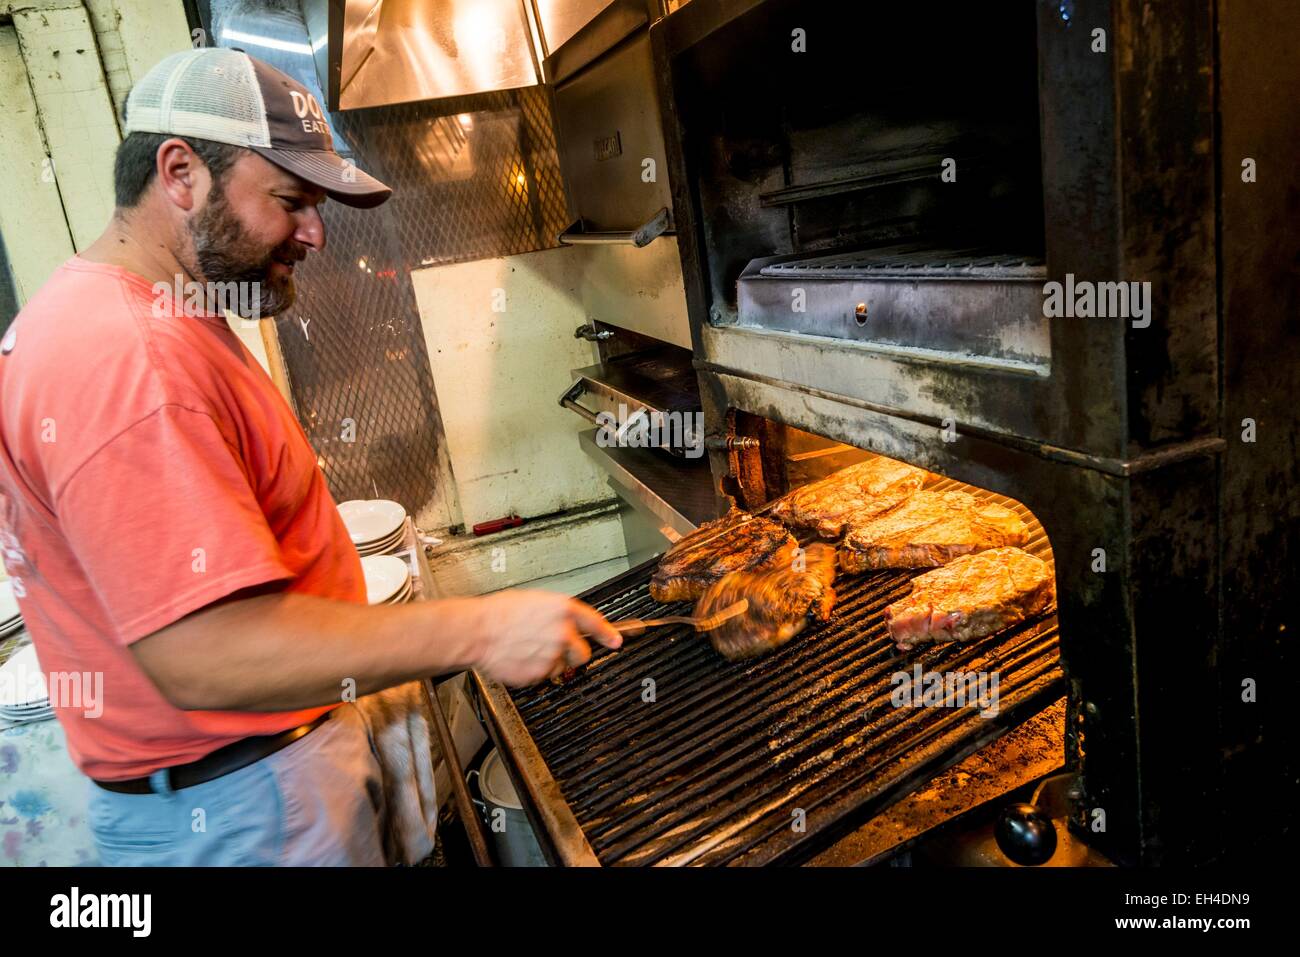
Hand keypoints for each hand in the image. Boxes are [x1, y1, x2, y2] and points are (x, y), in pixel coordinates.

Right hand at [470, 590, 622, 685]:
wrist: (478, 632)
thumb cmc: (499, 613)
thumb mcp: (534, 601)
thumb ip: (556, 613)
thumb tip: (565, 622)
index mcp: (562, 610)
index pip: (595, 623)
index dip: (608, 634)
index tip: (616, 641)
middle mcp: (562, 633)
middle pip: (583, 653)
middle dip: (574, 653)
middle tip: (555, 648)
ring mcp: (552, 655)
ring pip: (562, 666)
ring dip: (551, 661)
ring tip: (529, 649)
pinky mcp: (539, 673)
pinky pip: (544, 675)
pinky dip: (535, 670)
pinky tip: (521, 657)